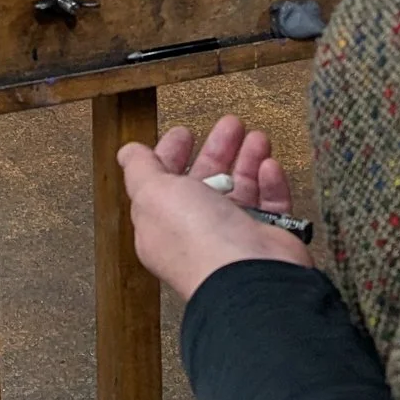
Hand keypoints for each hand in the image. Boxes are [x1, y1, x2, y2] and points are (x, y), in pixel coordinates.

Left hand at [116, 113, 309, 300]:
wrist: (250, 274)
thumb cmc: (199, 242)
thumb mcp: (154, 193)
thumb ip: (140, 170)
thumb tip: (128, 153)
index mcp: (163, 225)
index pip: (164, 183)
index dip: (173, 154)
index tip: (184, 134)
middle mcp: (198, 233)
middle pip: (206, 181)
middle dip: (217, 149)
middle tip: (230, 126)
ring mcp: (234, 237)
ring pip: (242, 189)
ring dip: (248, 159)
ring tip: (256, 138)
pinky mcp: (267, 239)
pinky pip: (271, 205)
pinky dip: (271, 183)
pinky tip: (269, 166)